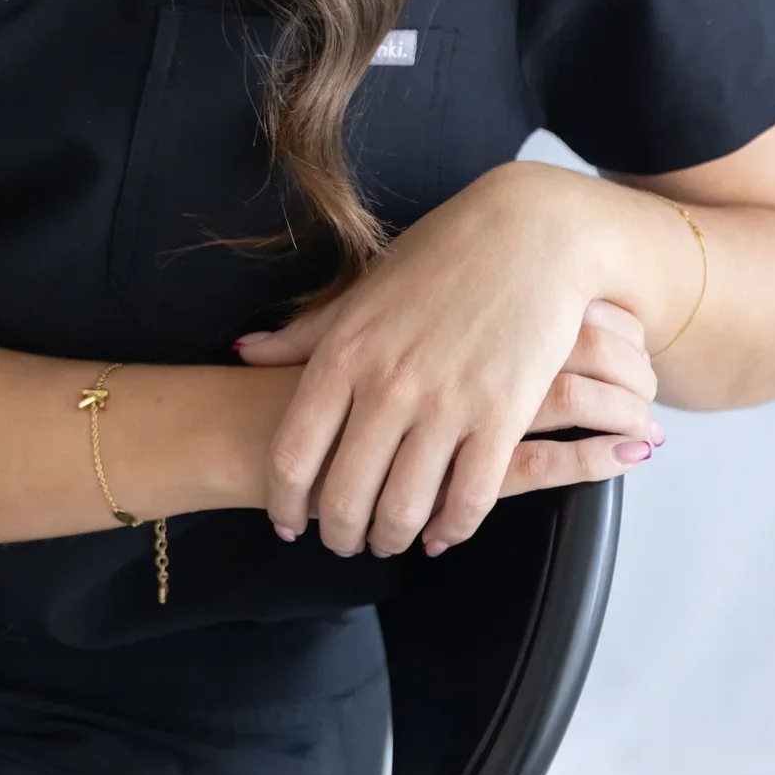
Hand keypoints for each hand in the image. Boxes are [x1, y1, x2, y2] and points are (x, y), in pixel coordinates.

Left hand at [233, 162, 660, 556]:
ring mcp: (445, 402)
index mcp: (345, 351)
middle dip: (337, 533)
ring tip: (389, 541)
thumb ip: (305, 331)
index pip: (293, 454)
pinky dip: (450, 529)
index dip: (284, 502)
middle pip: (343, 494)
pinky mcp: (501, 416)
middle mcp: (387, 383)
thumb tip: (243, 350)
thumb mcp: (364, 287)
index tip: (287, 523)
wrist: (532, 231)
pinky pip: (468, 500)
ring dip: (391, 538)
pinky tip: (441, 533)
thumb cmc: (443, 254)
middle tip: (343, 542)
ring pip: (403, 508)